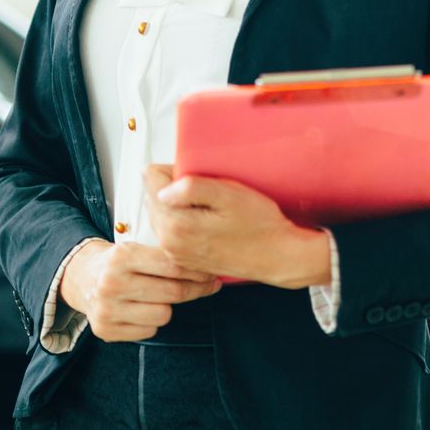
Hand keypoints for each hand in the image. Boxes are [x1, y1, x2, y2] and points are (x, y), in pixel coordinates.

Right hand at [56, 238, 219, 343]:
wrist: (81, 278)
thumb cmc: (119, 263)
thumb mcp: (137, 248)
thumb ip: (167, 256)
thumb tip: (211, 270)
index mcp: (122, 256)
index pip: (172, 266)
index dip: (198, 271)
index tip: (211, 274)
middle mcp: (112, 283)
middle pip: (172, 292)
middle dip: (196, 289)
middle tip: (207, 286)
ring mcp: (106, 309)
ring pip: (163, 315)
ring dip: (168, 307)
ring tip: (158, 297)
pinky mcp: (105, 330)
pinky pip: (149, 332)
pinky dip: (151, 322)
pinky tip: (142, 310)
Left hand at [145, 164, 332, 289]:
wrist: (278, 256)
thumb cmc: (259, 225)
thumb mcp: (228, 194)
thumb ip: (190, 188)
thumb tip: (161, 187)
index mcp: (175, 225)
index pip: (151, 178)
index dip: (174, 169)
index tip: (197, 176)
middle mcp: (169, 243)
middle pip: (152, 196)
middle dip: (172, 187)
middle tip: (206, 192)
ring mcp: (176, 254)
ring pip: (160, 213)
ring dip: (177, 204)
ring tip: (208, 207)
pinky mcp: (185, 260)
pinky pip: (171, 230)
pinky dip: (183, 221)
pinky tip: (207, 222)